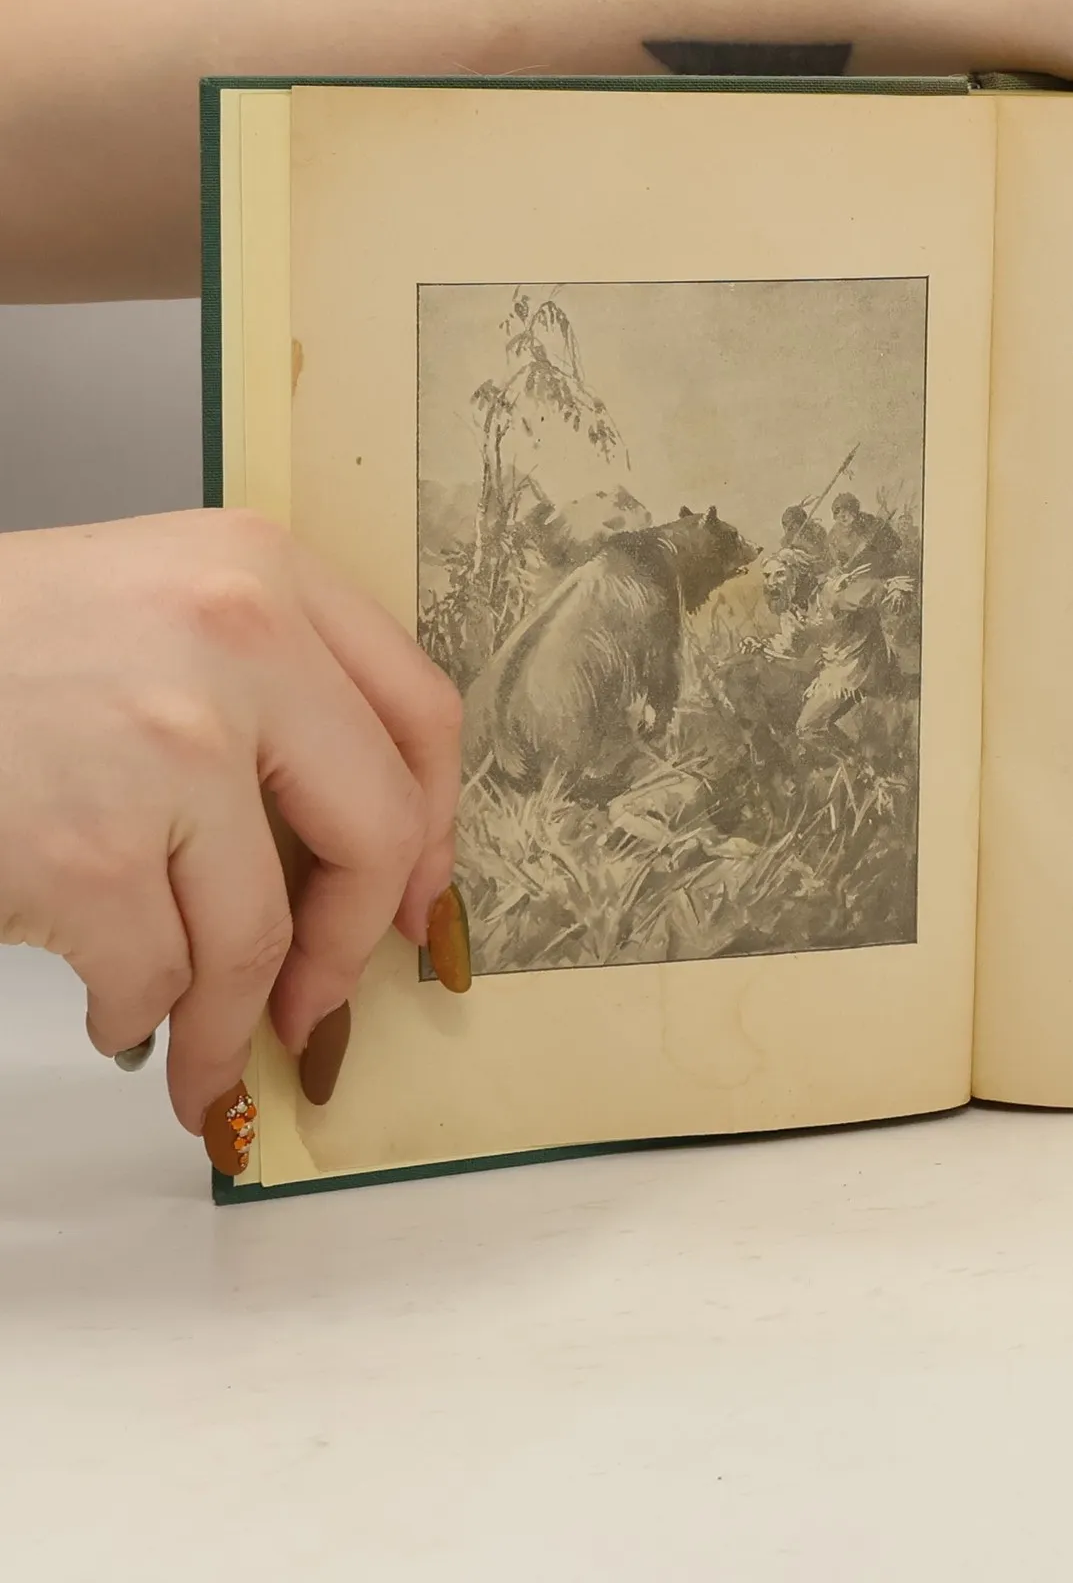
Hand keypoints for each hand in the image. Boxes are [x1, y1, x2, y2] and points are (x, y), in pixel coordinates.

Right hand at [0, 510, 460, 1135]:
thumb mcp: (152, 610)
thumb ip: (267, 691)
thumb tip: (359, 856)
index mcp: (263, 571)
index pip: (422, 713)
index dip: (437, 826)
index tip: (421, 898)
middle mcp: (238, 640)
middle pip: (378, 827)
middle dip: (349, 944)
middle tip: (321, 1003)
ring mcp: (169, 742)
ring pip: (260, 931)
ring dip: (234, 1019)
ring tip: (206, 1049)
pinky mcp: (89, 846)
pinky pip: (160, 976)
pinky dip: (143, 1020)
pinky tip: (117, 1015)